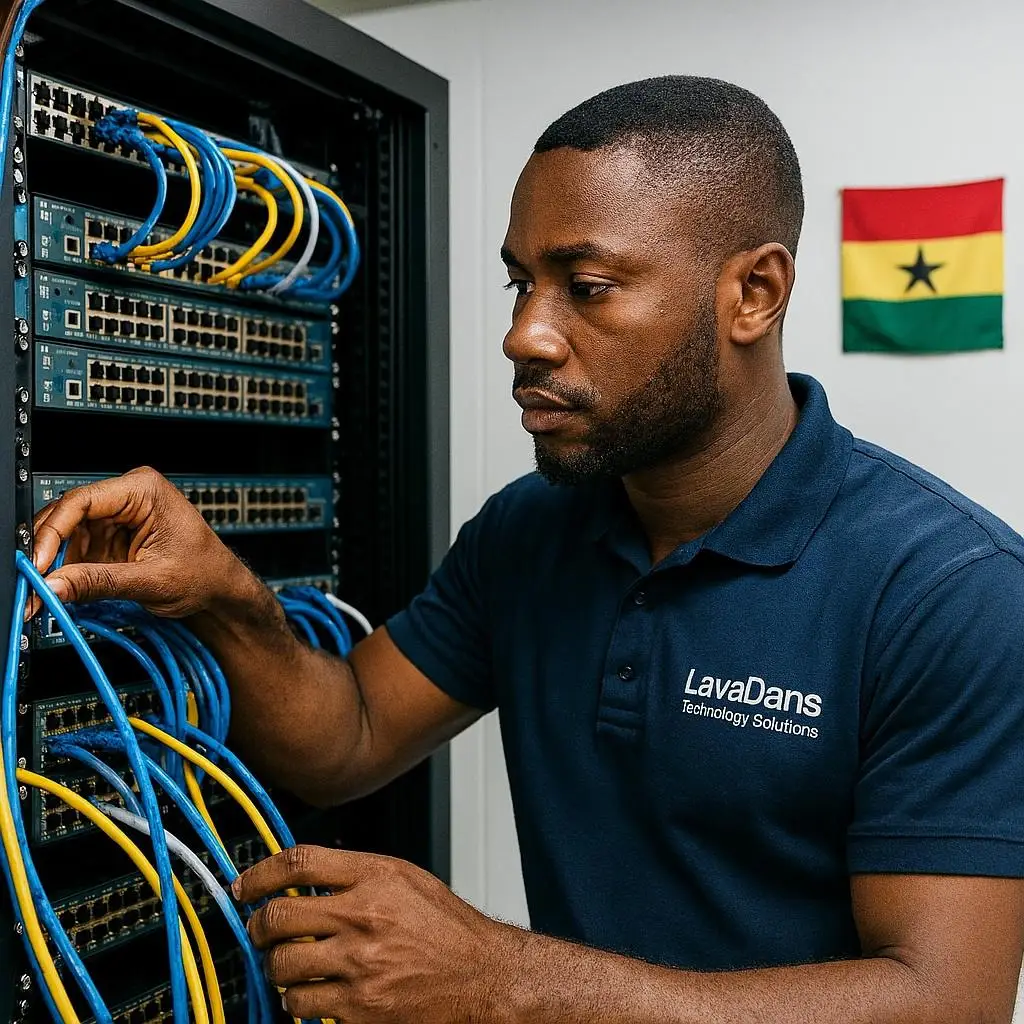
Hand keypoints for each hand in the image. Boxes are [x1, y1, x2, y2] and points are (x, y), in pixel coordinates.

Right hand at [31, 466, 255, 617]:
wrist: (220, 590)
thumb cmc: (205, 573)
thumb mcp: (152, 580)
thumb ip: (100, 582)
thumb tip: (55, 585)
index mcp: (144, 489)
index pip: (82, 500)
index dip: (53, 531)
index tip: (37, 562)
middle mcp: (127, 496)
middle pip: (67, 516)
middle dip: (47, 551)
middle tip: (31, 583)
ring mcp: (117, 516)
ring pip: (67, 535)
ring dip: (53, 565)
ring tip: (42, 594)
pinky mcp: (111, 538)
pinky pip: (77, 550)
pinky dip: (64, 570)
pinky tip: (59, 589)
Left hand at [236, 845, 518, 1022]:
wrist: (482, 977)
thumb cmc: (448, 929)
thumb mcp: (406, 880)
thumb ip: (357, 874)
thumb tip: (304, 877)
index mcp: (376, 877)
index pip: (300, 863)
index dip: (261, 873)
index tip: (244, 886)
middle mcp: (363, 917)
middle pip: (279, 916)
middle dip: (257, 926)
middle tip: (258, 931)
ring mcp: (358, 965)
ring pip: (282, 966)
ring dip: (277, 967)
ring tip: (290, 965)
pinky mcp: (357, 1008)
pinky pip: (300, 1005)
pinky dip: (297, 1001)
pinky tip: (311, 993)